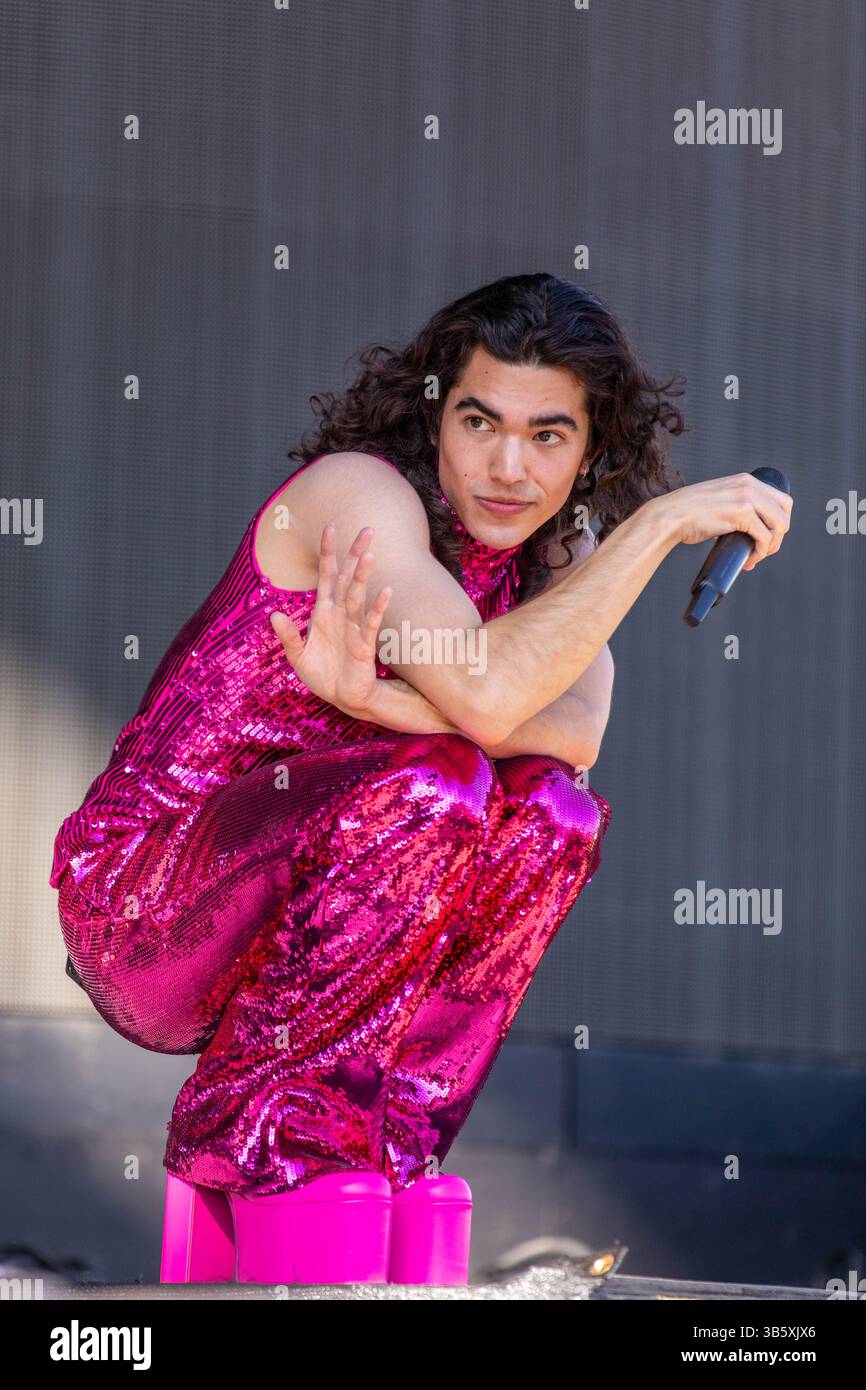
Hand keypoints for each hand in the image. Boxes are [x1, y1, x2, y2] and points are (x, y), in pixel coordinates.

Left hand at [269, 521, 391, 717]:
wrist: (341, 699)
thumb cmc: (321, 675)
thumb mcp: (297, 656)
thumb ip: (288, 635)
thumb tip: (274, 615)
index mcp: (323, 613)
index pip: (327, 575)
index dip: (328, 553)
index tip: (331, 527)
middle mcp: (339, 615)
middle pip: (347, 578)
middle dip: (355, 554)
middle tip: (369, 529)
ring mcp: (352, 628)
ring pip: (357, 596)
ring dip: (362, 576)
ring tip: (370, 554)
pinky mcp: (363, 645)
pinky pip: (370, 623)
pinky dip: (377, 607)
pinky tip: (385, 591)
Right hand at [651, 473, 792, 570]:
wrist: (670, 516)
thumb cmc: (687, 514)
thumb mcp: (719, 501)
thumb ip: (736, 507)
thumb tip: (746, 530)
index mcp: (746, 480)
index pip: (780, 499)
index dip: (778, 521)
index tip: (768, 537)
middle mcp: (749, 485)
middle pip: (785, 511)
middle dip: (779, 535)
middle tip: (764, 550)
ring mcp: (747, 497)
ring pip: (778, 525)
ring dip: (771, 545)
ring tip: (756, 557)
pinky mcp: (741, 513)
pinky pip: (764, 536)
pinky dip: (760, 552)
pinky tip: (749, 559)